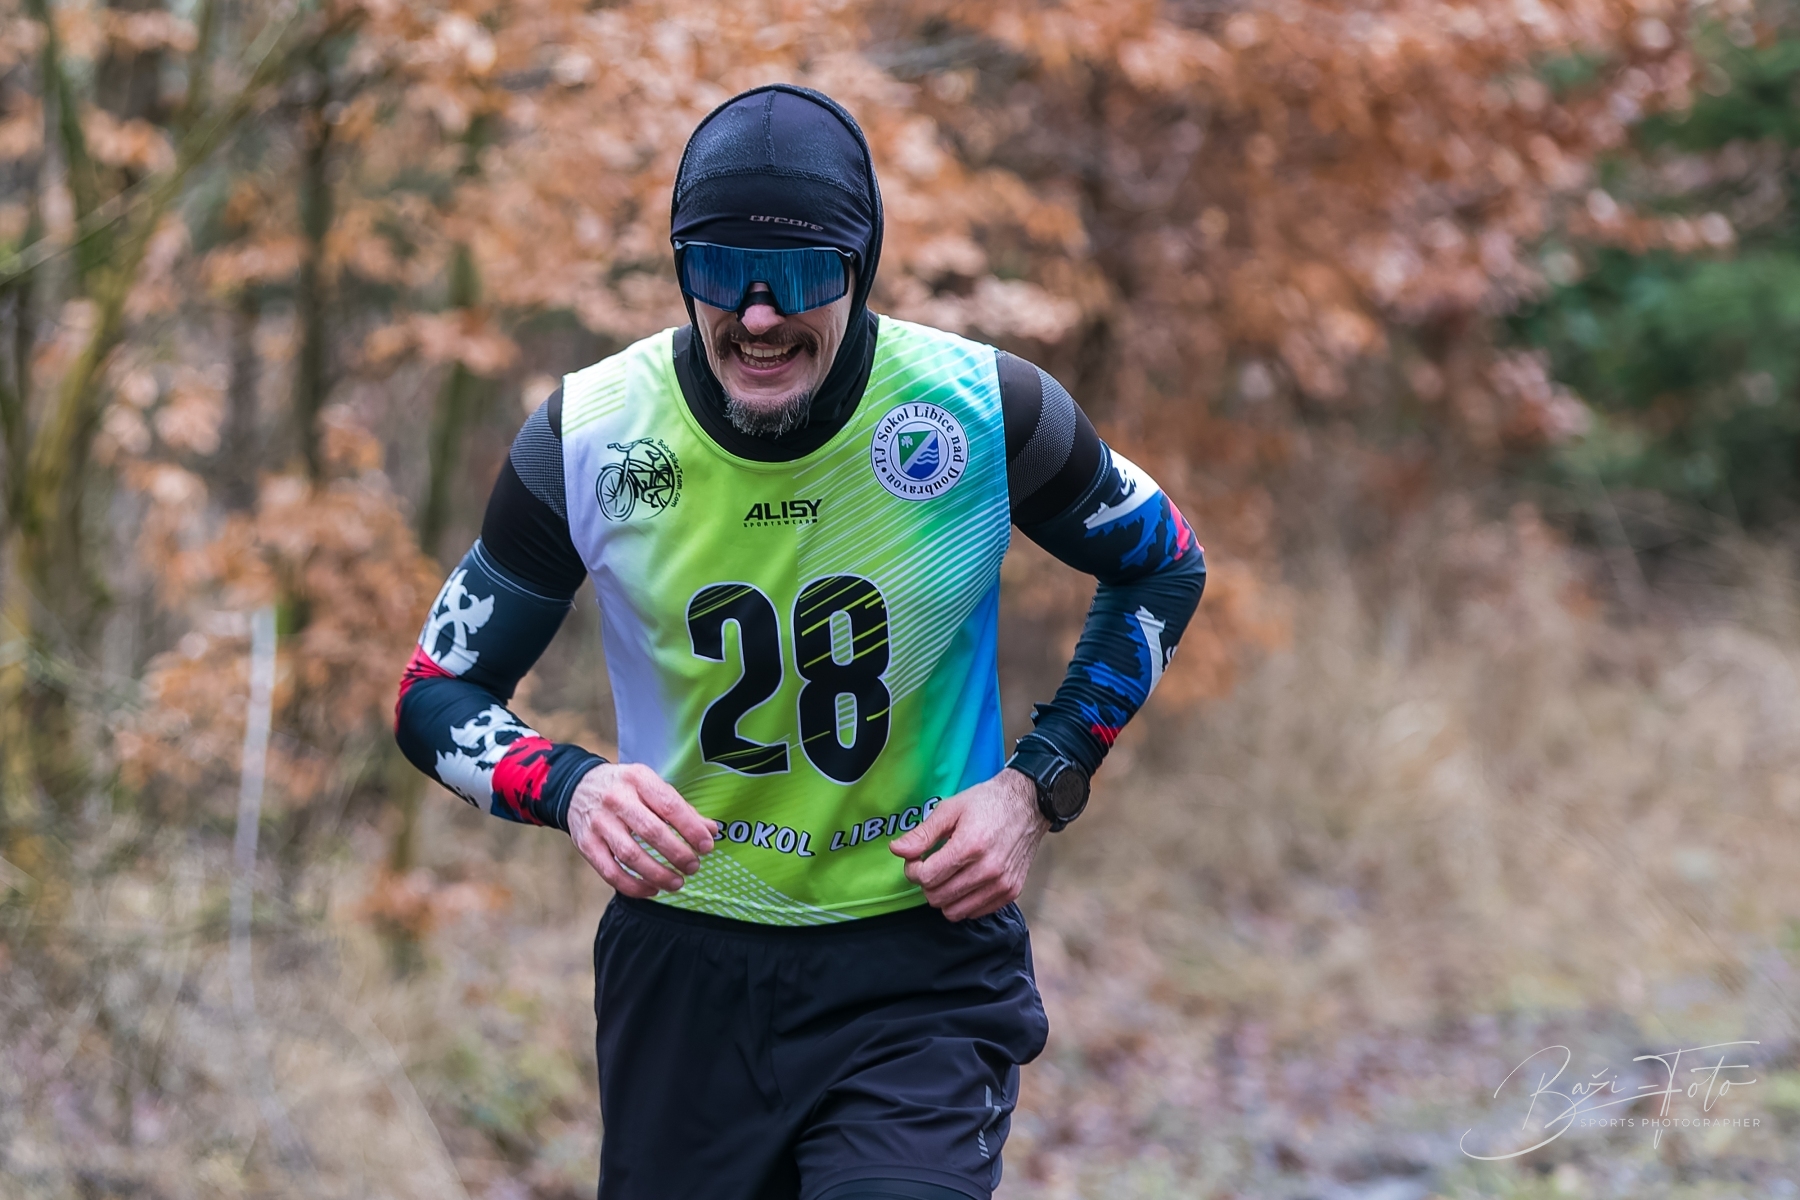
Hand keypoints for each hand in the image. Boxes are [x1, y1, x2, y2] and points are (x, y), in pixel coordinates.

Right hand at [567, 763, 714, 897]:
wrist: (577, 788)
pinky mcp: (586, 845)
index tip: (707, 846)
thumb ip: (680, 808)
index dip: (691, 829)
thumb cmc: (625, 789)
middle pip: (651, 832)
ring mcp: (599, 823)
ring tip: (677, 883)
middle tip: (693, 867)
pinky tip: (652, 889)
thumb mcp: (651, 786)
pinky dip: (633, 886)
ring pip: (630, 855)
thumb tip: (710, 831)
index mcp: (638, 779)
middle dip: (677, 853)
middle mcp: (616, 799)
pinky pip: (611, 872)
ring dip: (658, 874)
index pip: (669, 805)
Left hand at [889, 768, 1049, 921]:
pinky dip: (963, 902)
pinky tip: (965, 881)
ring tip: (947, 875)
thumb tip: (897, 850)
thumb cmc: (987, 803)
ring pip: (954, 911)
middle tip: (931, 866)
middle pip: (937, 897)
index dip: (913, 870)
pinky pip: (975, 912)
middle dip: (927, 883)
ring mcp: (1001, 884)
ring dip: (944, 896)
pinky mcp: (1010, 892)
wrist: (1028, 804)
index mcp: (969, 846)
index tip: (916, 859)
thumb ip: (923, 833)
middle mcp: (987, 870)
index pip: (926, 877)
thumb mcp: (950, 809)